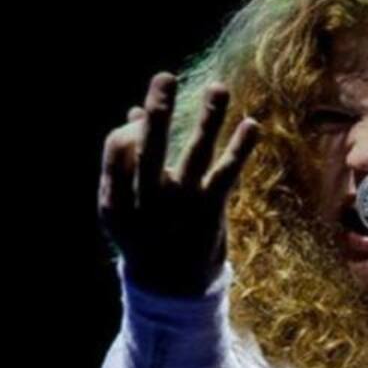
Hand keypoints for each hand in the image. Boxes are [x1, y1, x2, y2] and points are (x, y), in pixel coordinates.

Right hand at [98, 72, 259, 295]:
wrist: (170, 290)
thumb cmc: (144, 235)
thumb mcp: (124, 204)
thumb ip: (127, 160)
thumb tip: (134, 110)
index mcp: (115, 199)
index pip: (117, 148)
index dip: (132, 128)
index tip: (143, 116)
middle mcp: (146, 203)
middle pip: (149, 150)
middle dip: (157, 113)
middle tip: (165, 76)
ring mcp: (179, 209)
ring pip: (193, 157)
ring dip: (207, 120)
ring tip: (220, 87)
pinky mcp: (209, 214)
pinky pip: (225, 176)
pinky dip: (239, 149)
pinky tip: (252, 124)